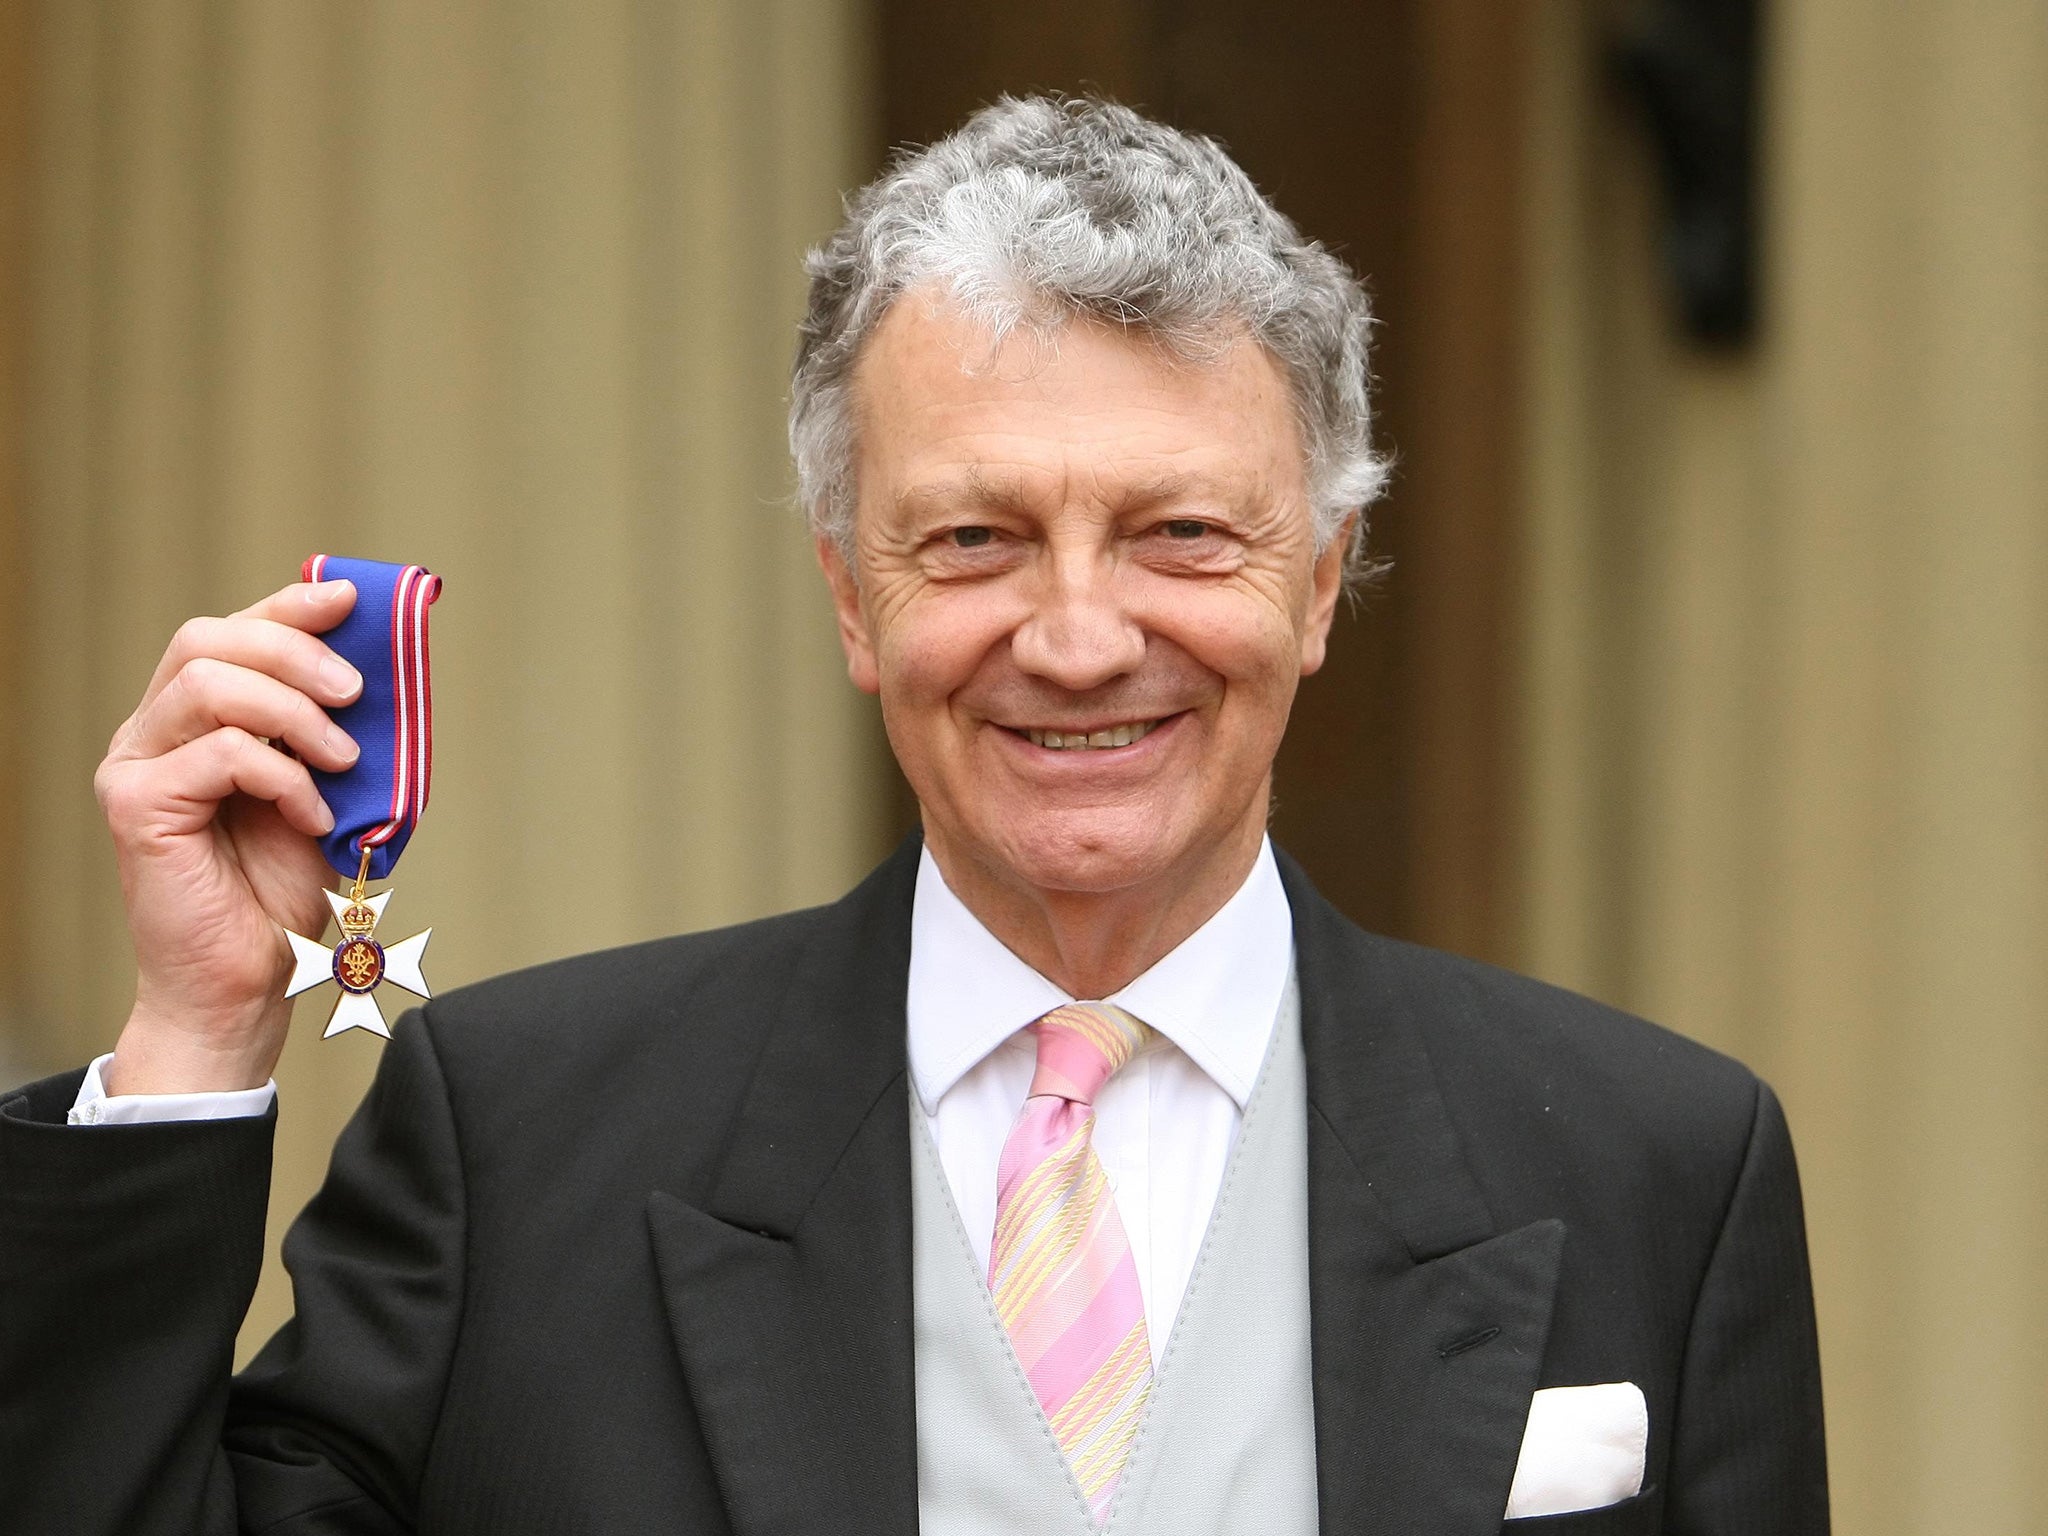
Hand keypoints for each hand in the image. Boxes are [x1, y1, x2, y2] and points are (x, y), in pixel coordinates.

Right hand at [95, 580, 365, 1093]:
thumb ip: (334, 730)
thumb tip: (380, 666)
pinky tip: (313, 816)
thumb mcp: (325, 791)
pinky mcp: (137, 806)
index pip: (228, 633)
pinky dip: (283, 777)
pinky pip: (219, 754)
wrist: (249, 983)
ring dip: (293, 712)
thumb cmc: (280, 893)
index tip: (351, 603)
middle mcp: (152, 734)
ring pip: (208, 684)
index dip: (289, 606)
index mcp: (192, 721)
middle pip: (208, 639)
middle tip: (355, 693)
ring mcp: (135, 767)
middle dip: (294, 652)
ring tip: (340, 760)